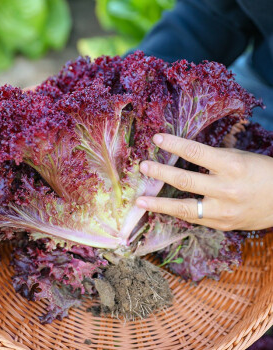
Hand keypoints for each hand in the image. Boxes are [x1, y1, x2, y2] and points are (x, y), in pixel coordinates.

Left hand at [136, 133, 272, 230]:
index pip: (196, 152)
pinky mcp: (221, 224)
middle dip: (161, 173)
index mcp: (233, 166)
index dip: (174, 144)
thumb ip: (212, 159)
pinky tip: (159, 209)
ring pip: (185, 208)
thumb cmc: (261, 173)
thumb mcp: (239, 158)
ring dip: (159, 204)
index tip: (156, 139)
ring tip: (139, 201)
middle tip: (142, 167)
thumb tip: (181, 154)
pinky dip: (175, 212)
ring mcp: (224, 211)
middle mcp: (227, 189)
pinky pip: (193, 218)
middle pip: (186, 180)